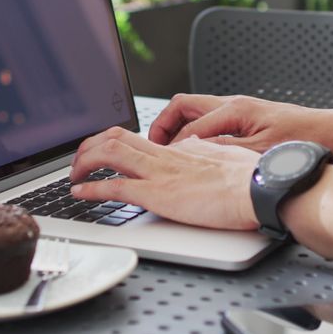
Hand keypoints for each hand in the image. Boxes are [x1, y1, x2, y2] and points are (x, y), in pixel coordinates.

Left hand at [69, 127, 259, 230]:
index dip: (116, 142)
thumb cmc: (250, 178)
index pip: (140, 138)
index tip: (105, 151)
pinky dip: (91, 190)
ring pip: (109, 155)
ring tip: (73, 175)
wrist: (259, 188)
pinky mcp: (158, 195)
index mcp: (182, 148)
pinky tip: (79, 194)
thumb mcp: (225, 156)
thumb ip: (205, 152)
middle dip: (91, 147)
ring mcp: (160, 174)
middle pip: (116, 138)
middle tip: (80, 161)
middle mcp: (166, 156)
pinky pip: (115, 188)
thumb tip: (194, 145)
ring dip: (84, 164)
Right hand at [148, 94, 332, 153]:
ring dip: (177, 128)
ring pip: (195, 112)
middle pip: (183, 106)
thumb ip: (223, 151)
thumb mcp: (258, 152)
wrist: (330, 133)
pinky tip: (194, 151)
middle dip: (163, 124)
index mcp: (234, 110)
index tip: (158, 160)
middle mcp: (233, 104)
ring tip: (166, 150)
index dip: (170, 145)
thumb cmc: (302, 140)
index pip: (189, 126)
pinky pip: (209, 121)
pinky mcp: (246, 119)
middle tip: (152, 147)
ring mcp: (239, 110)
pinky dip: (194, 132)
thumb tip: (192, 152)